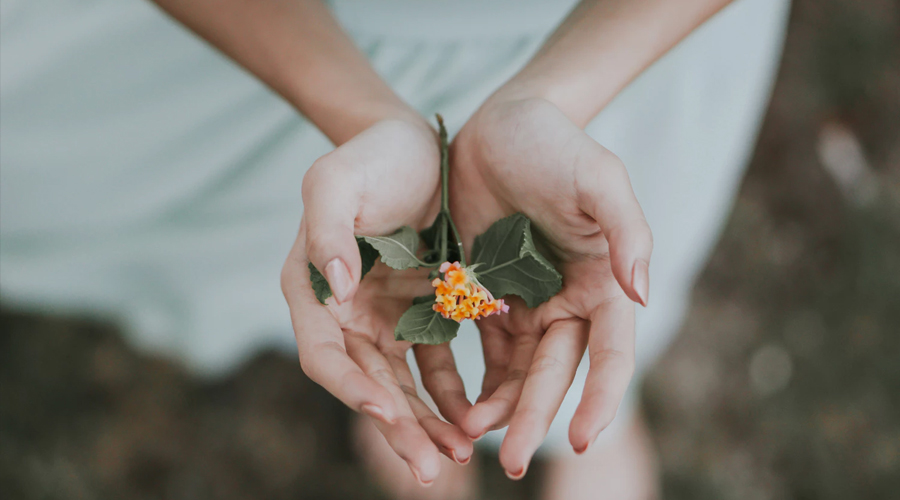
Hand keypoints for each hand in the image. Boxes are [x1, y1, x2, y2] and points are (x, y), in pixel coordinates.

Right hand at [281, 117, 473, 484]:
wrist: (417, 143)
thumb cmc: (371, 156)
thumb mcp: (338, 180)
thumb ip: (326, 228)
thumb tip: (333, 288)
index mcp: (312, 288)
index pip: (324, 354)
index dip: (350, 388)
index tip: (387, 413)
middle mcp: (344, 313)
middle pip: (366, 384)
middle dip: (398, 428)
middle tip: (432, 467)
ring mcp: (383, 318)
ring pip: (402, 387)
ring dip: (428, 423)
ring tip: (460, 455)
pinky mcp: (421, 314)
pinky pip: (436, 365)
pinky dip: (453, 394)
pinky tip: (477, 416)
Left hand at [449, 96, 652, 477]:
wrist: (498, 124)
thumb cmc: (556, 145)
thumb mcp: (599, 178)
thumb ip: (628, 232)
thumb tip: (644, 296)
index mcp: (603, 284)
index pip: (611, 354)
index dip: (601, 398)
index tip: (582, 441)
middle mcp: (568, 302)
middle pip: (555, 374)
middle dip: (535, 418)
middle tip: (512, 463)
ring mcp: (525, 303)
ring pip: (516, 372)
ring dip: (498, 409)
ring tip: (471, 438)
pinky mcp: (484, 297)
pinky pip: (479, 349)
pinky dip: (469, 380)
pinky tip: (453, 407)